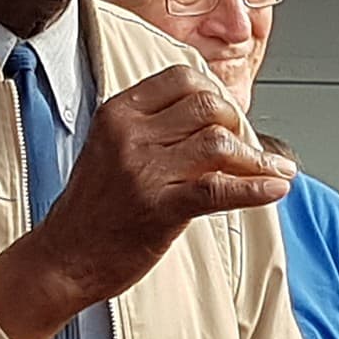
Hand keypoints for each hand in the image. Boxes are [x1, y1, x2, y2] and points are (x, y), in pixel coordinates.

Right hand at [0, 66, 296, 338]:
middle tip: (247, 149)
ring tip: (270, 172)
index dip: (215, 94)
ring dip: (255, 159)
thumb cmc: (90, 210)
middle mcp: (129, 134)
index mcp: (118, 113)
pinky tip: (274, 189)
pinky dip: (255, 188)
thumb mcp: (109, 149)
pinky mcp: (159, 208)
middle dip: (239, 126)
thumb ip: (151, 127)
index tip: (228, 116)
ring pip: (219, 143)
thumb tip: (213, 119)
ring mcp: (144, 171)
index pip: (182, 79)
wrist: (63, 259)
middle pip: (208, 107)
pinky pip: (219, 189)